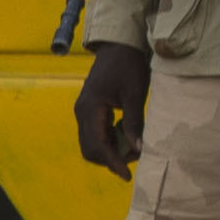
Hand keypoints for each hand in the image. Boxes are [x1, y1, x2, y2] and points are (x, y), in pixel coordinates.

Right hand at [74, 45, 152, 176]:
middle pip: (90, 150)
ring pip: (92, 144)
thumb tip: (137, 149)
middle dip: (111, 158)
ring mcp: (84, 112)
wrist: (120, 45)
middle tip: (136, 154)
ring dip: (111, 150)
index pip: (97, 146)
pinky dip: (110, 140)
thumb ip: (134, 122)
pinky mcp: (90, 111)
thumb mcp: (135, 93)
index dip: (113, 162)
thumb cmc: (129, 65)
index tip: (128, 175)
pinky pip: (96, 134)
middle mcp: (82, 112)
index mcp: (90, 108)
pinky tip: (127, 132)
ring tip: (133, 143)